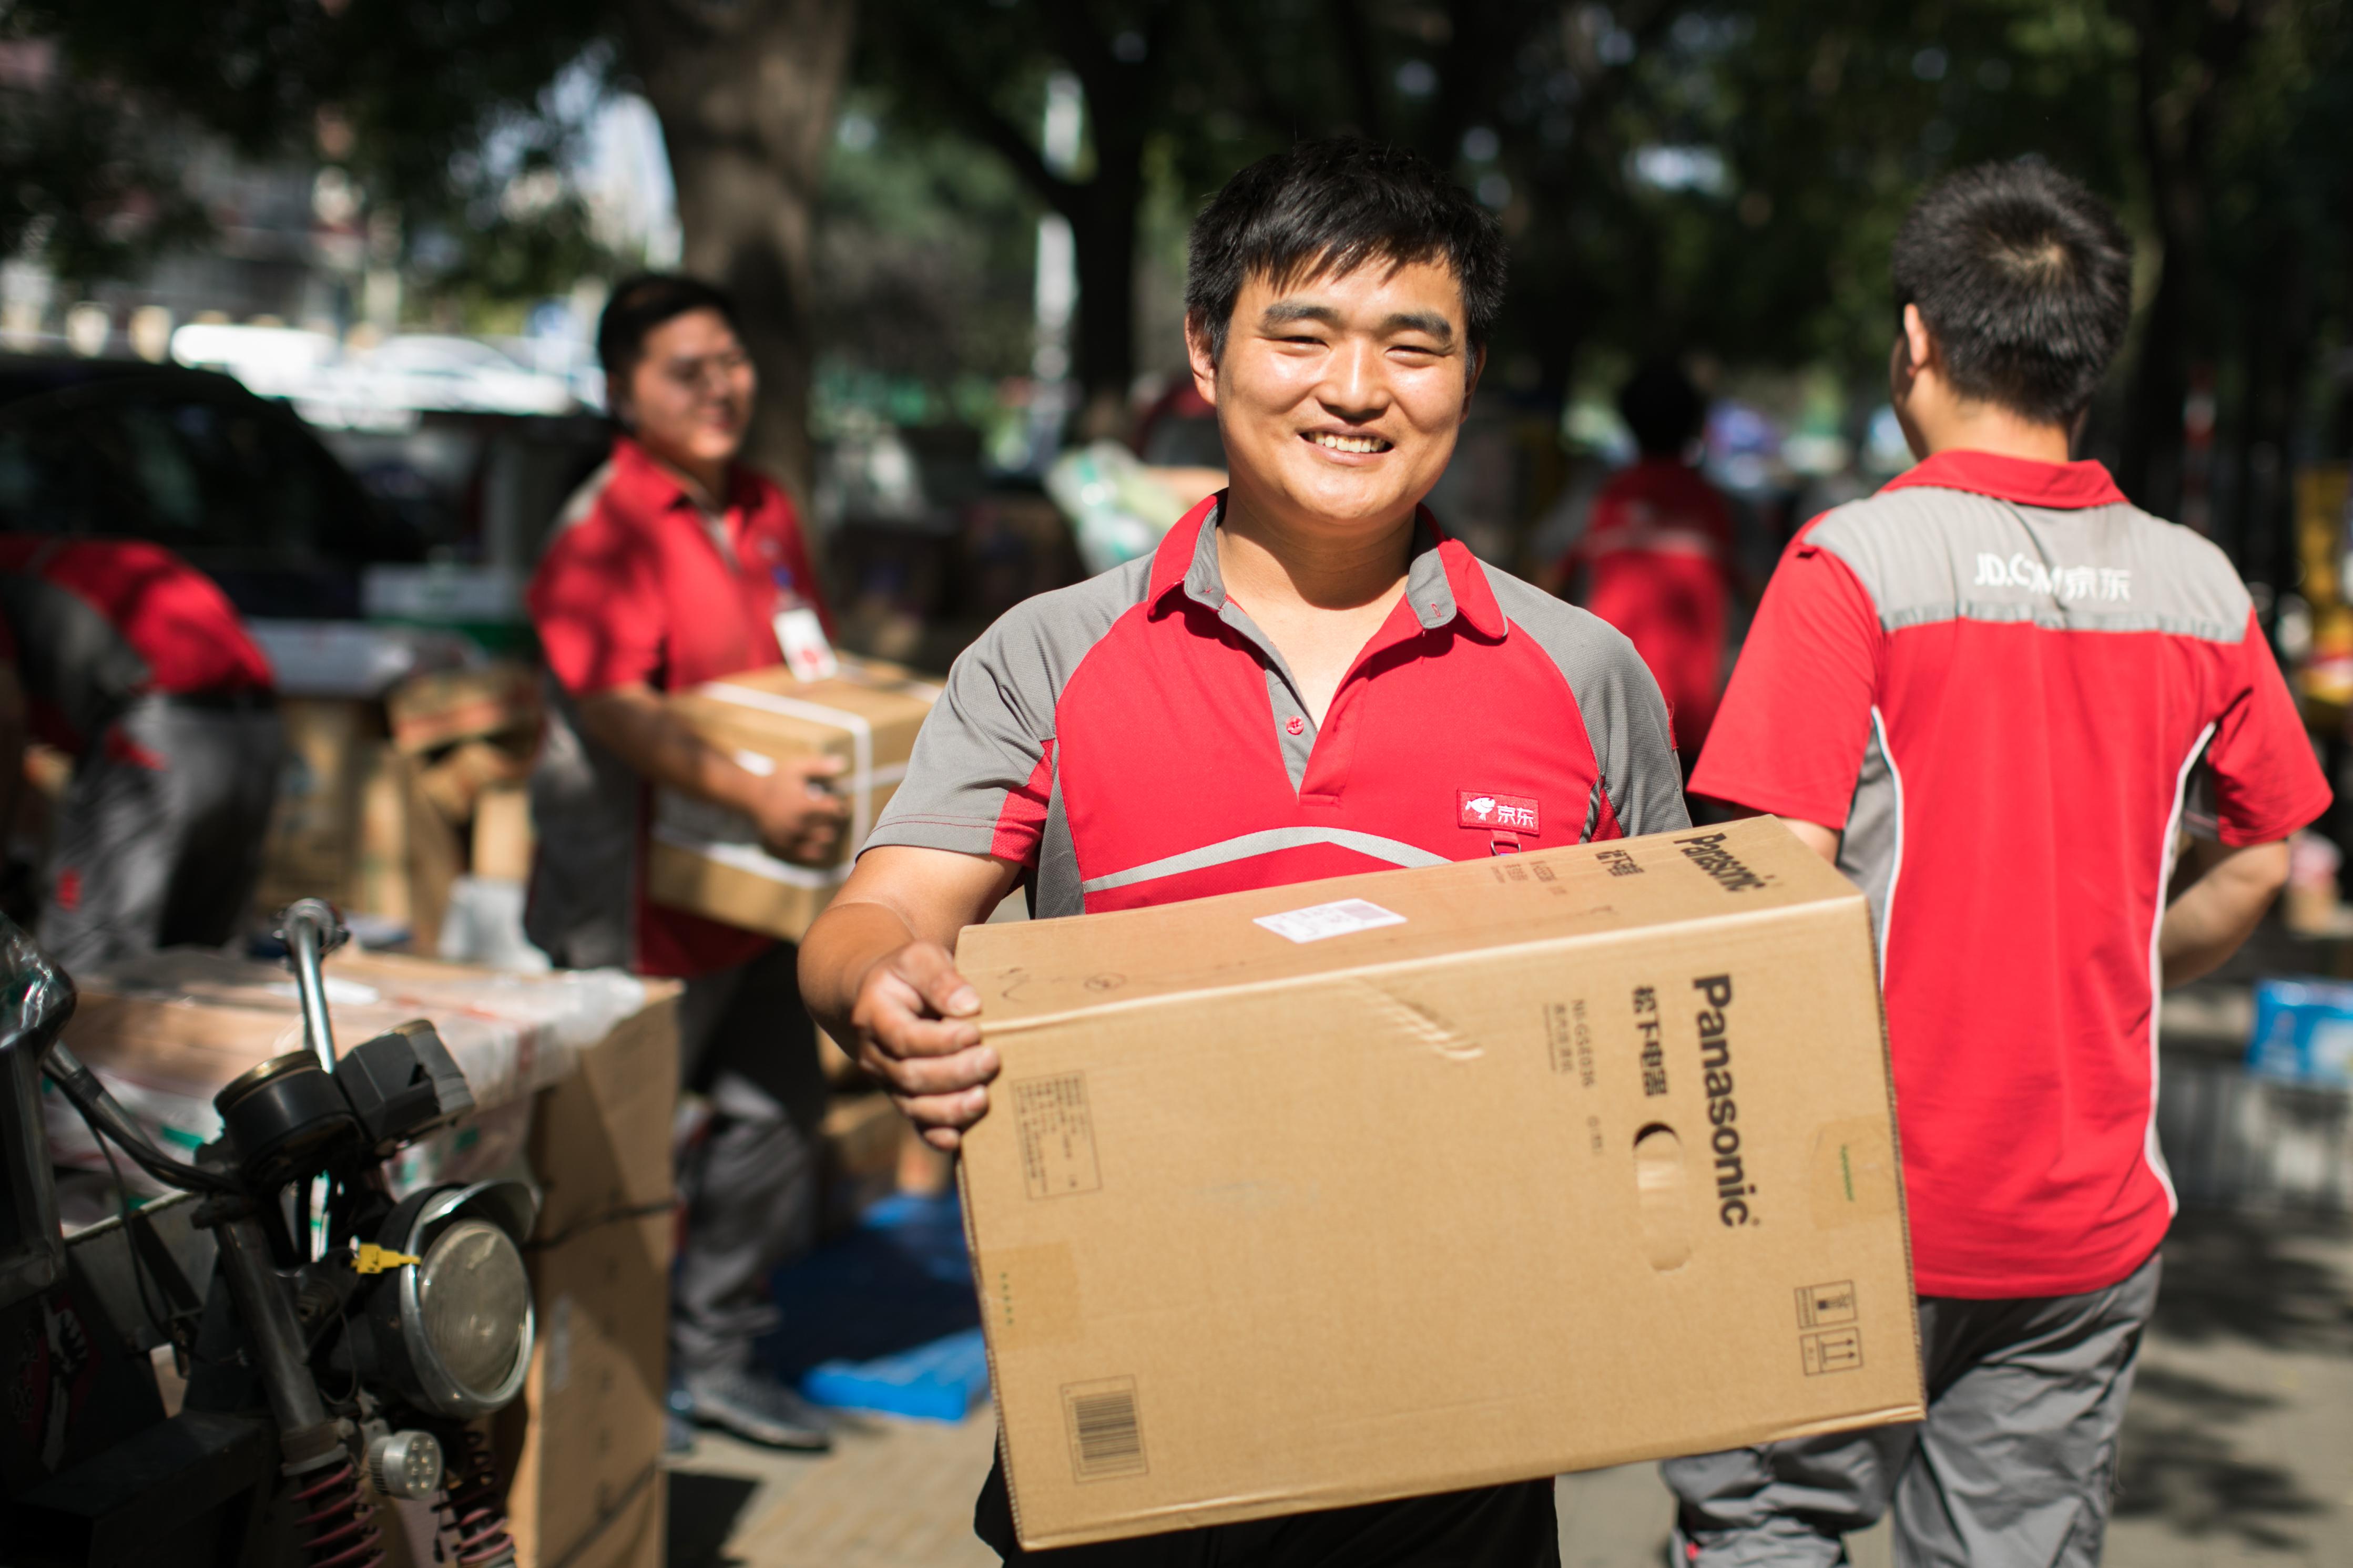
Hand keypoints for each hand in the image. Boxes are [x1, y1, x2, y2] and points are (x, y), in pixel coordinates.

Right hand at [749, 755, 847, 864]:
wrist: (751, 797)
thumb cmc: (777, 781)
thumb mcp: (797, 769)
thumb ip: (820, 766)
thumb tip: (843, 762)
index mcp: (803, 805)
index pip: (833, 809)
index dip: (838, 805)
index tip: (834, 801)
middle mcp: (798, 824)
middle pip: (830, 825)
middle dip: (833, 819)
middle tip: (828, 813)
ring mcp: (791, 837)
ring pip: (823, 840)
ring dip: (827, 832)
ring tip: (822, 824)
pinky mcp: (785, 846)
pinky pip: (810, 853)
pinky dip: (817, 848)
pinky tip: (816, 839)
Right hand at [848, 940, 995, 1150]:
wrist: (876, 995)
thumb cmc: (906, 974)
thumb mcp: (920, 958)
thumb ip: (941, 978)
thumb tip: (970, 1005)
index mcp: (875, 1016)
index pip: (905, 1037)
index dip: (940, 1041)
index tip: (974, 1032)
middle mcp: (876, 1054)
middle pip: (911, 1075)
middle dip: (953, 1073)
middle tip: (992, 1060)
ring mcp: (887, 1080)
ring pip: (913, 1105)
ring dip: (949, 1108)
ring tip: (983, 1099)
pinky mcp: (903, 1096)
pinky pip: (915, 1123)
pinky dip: (936, 1135)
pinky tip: (959, 1140)